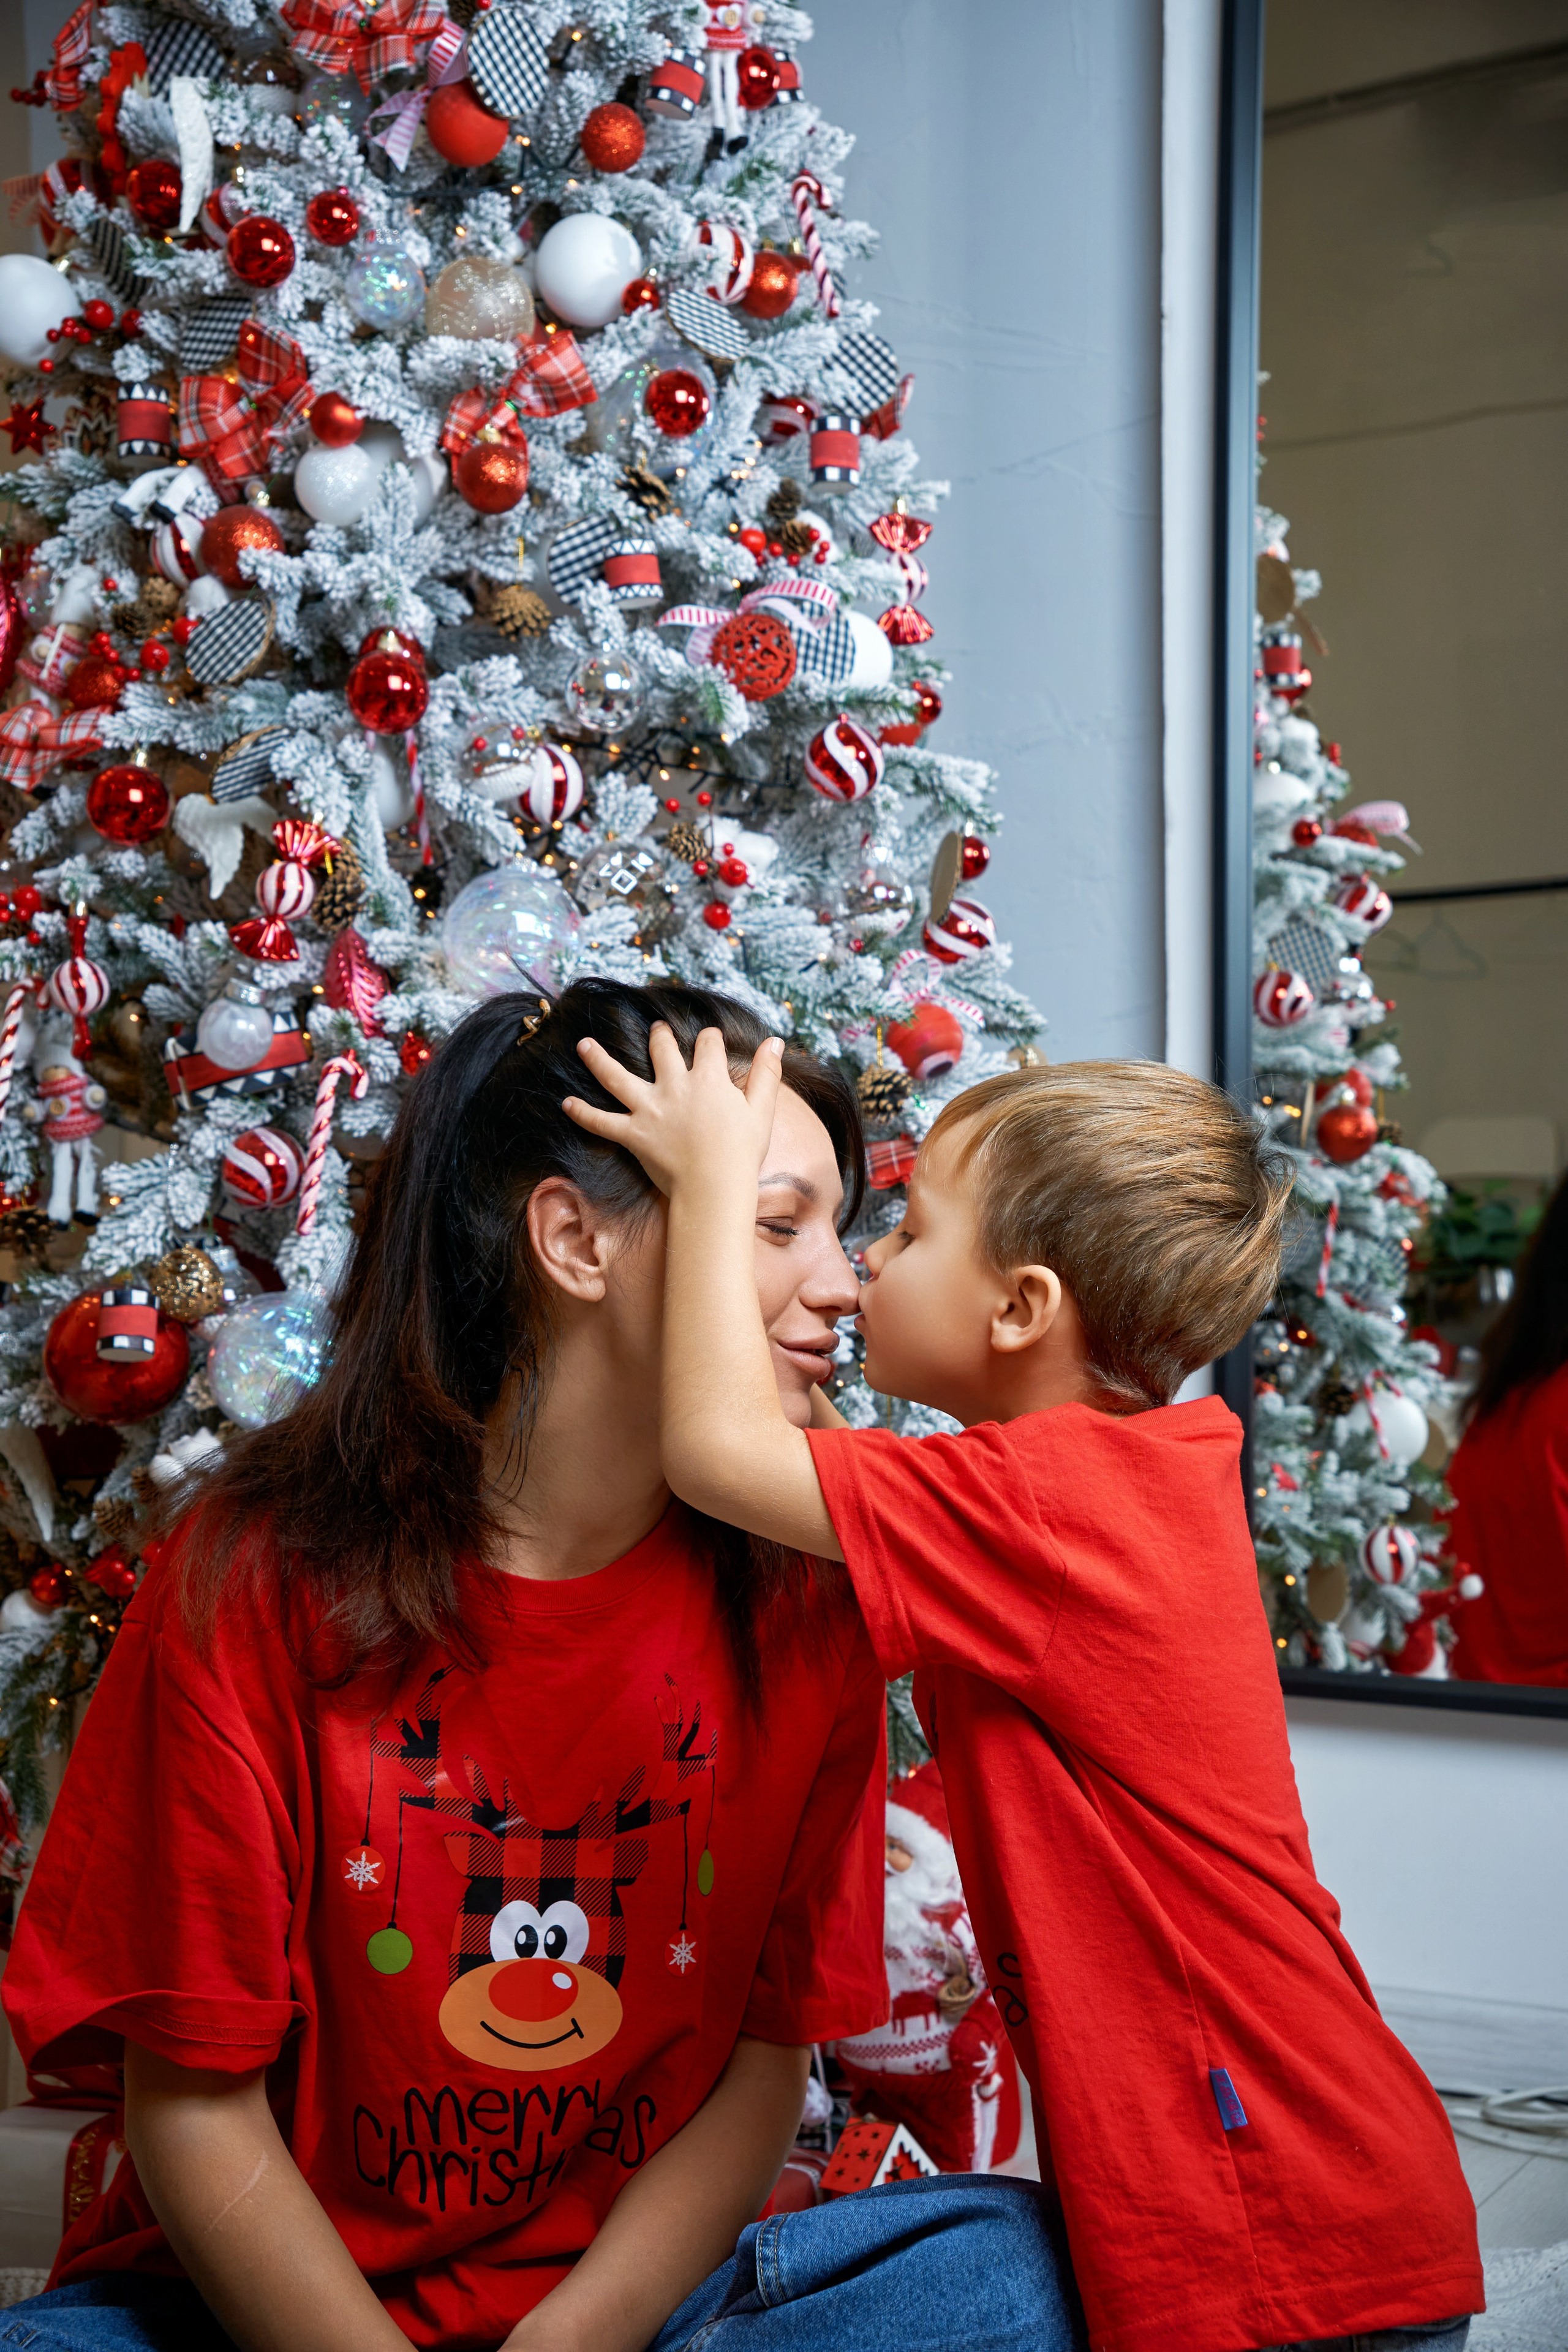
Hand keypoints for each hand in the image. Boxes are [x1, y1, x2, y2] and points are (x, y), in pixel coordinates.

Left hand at [564, 1022, 782, 1197]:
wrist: (715, 1186)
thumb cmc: (742, 1152)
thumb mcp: (761, 1110)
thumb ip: (767, 1073)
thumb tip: (775, 1041)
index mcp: (708, 1078)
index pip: (707, 1044)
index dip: (710, 1039)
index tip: (710, 1040)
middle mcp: (675, 1086)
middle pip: (663, 1049)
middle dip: (660, 1036)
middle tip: (656, 1029)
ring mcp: (650, 1109)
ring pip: (617, 1076)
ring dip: (598, 1059)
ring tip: (584, 1045)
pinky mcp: (633, 1134)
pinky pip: (601, 1122)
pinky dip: (582, 1113)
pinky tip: (566, 1103)